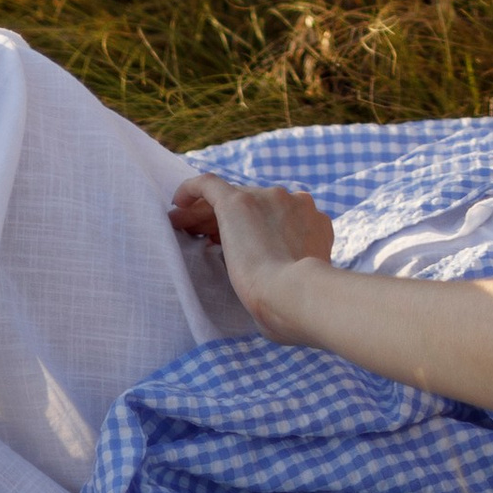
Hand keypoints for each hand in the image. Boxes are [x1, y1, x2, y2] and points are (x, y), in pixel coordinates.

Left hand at [170, 172, 335, 334]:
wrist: (294, 294)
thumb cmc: (297, 308)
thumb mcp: (301, 289)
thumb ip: (290, 280)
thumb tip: (271, 304)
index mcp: (315, 225)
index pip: (277, 218)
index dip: (254, 230)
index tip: (232, 248)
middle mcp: (296, 203)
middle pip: (254, 203)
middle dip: (227, 219)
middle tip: (200, 236)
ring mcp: (269, 197)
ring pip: (231, 196)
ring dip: (206, 211)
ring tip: (182, 225)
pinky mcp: (239, 201)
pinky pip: (209, 184)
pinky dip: (192, 189)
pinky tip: (177, 202)